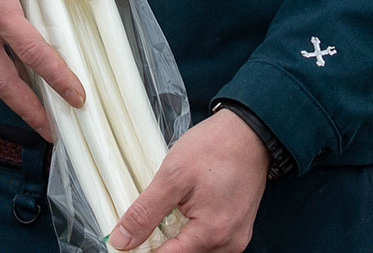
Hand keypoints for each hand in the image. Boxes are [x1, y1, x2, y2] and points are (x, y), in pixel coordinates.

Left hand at [109, 108, 269, 251]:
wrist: (249, 132)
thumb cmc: (216, 147)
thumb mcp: (172, 176)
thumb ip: (145, 212)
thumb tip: (123, 239)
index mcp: (211, 234)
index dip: (143, 250)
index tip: (128, 240)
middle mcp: (228, 243)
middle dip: (162, 242)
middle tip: (153, 215)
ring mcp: (236, 237)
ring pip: (195, 250)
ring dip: (178, 237)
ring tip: (174, 207)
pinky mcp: (239, 228)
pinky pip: (210, 240)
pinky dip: (193, 230)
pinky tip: (188, 209)